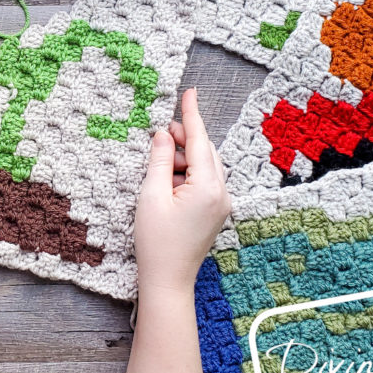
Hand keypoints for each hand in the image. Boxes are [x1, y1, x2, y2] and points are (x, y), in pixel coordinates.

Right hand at [134, 88, 230, 297]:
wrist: (168, 280)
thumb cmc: (156, 241)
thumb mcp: (151, 195)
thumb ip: (158, 160)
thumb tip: (163, 135)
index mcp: (208, 187)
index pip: (199, 140)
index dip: (191, 115)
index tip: (188, 92)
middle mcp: (222, 193)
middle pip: (205, 151)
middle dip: (185, 137)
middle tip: (161, 132)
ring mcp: (221, 204)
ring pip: (206, 165)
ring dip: (184, 157)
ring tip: (159, 163)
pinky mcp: (215, 212)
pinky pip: (205, 181)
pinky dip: (188, 172)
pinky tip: (169, 178)